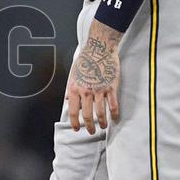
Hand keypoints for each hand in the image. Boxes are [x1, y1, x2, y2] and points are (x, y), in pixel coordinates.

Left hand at [68, 19, 121, 133]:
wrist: (99, 48)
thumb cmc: (85, 60)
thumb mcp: (72, 74)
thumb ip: (69, 88)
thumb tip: (66, 100)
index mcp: (74, 88)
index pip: (73, 111)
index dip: (75, 123)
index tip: (77, 129)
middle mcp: (86, 91)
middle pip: (87, 115)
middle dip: (89, 127)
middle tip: (92, 132)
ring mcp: (99, 90)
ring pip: (101, 113)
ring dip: (102, 123)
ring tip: (103, 127)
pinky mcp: (111, 88)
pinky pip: (113, 105)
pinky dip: (113, 115)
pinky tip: (114, 118)